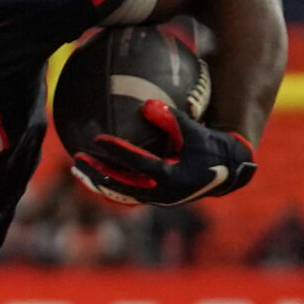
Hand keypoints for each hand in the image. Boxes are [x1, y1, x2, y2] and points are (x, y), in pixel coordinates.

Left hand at [72, 99, 256, 206]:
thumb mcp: (196, 132)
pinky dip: (108, 186)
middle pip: (121, 185)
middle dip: (97, 172)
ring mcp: (156, 199)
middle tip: (77, 158)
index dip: (118, 151)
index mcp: (173, 176)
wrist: (227, 173)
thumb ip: (172, 118)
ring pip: (119, 193)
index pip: (139, 164)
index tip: (97, 139)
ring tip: (76, 169)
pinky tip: (90, 175)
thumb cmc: (211, 148)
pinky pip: (124, 195)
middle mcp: (162, 193)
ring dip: (96, 181)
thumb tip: (147, 104)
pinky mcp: (153, 199)